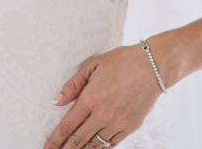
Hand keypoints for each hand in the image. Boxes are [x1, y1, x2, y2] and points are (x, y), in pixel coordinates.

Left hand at [44, 43, 164, 148]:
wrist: (154, 65)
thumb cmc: (124, 61)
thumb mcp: (93, 65)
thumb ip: (73, 84)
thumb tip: (57, 100)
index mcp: (90, 99)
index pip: (67, 125)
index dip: (55, 140)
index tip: (47, 147)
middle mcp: (102, 115)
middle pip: (78, 140)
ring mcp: (117, 123)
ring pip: (94, 145)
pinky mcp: (130, 127)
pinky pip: (111, 144)